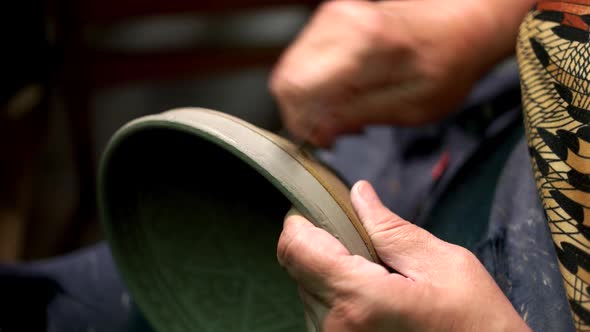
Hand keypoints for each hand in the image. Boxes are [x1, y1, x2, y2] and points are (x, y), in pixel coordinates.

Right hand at [270, 0, 533, 145]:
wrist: (462, 23)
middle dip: (304, 111)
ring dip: (311, 97)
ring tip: (345, 110)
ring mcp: (334, 15)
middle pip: (286, 77)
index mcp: (362, 46)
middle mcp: (340, 23)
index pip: (296, 87)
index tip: (321, 139)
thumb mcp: (410, 106)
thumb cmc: (446, 64)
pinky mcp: (333, 16)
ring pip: (292, 68)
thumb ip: (357, 115)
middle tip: (334, 129)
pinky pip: (305, 56)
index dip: (301, 121)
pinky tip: (345, 91)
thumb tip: (317, 129)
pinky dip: (317, 81)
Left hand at [277, 181, 530, 330]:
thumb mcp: (442, 264)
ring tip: (376, 276)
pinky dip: (339, 296)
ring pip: (307, 291)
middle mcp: (337, 328)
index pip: (296, 250)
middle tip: (362, 242)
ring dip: (331, 273)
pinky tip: (373, 298)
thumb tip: (359, 195)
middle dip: (323, 246)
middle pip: (298, 268)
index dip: (300, 222)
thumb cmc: (476, 324)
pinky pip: (321, 314)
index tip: (320, 211)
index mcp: (360, 299)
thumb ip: (391, 228)